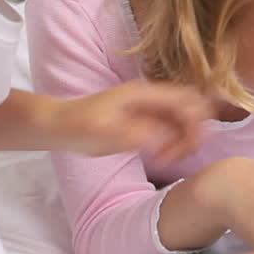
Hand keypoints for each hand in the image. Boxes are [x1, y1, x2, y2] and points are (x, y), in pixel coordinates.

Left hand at [51, 80, 212, 161]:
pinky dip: (175, 144)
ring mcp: (150, 109)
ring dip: (185, 140)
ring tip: (167, 159)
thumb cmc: (78, 125)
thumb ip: (137, 133)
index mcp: (144, 94)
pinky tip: (161, 158)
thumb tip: (165, 138)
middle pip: (192, 107)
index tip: (181, 150)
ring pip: (185, 119)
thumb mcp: (106, 131)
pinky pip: (173, 129)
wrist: (60, 126)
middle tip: (177, 155)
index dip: (193, 125)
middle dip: (193, 132)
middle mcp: (151, 98)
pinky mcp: (146, 122)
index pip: (185, 101)